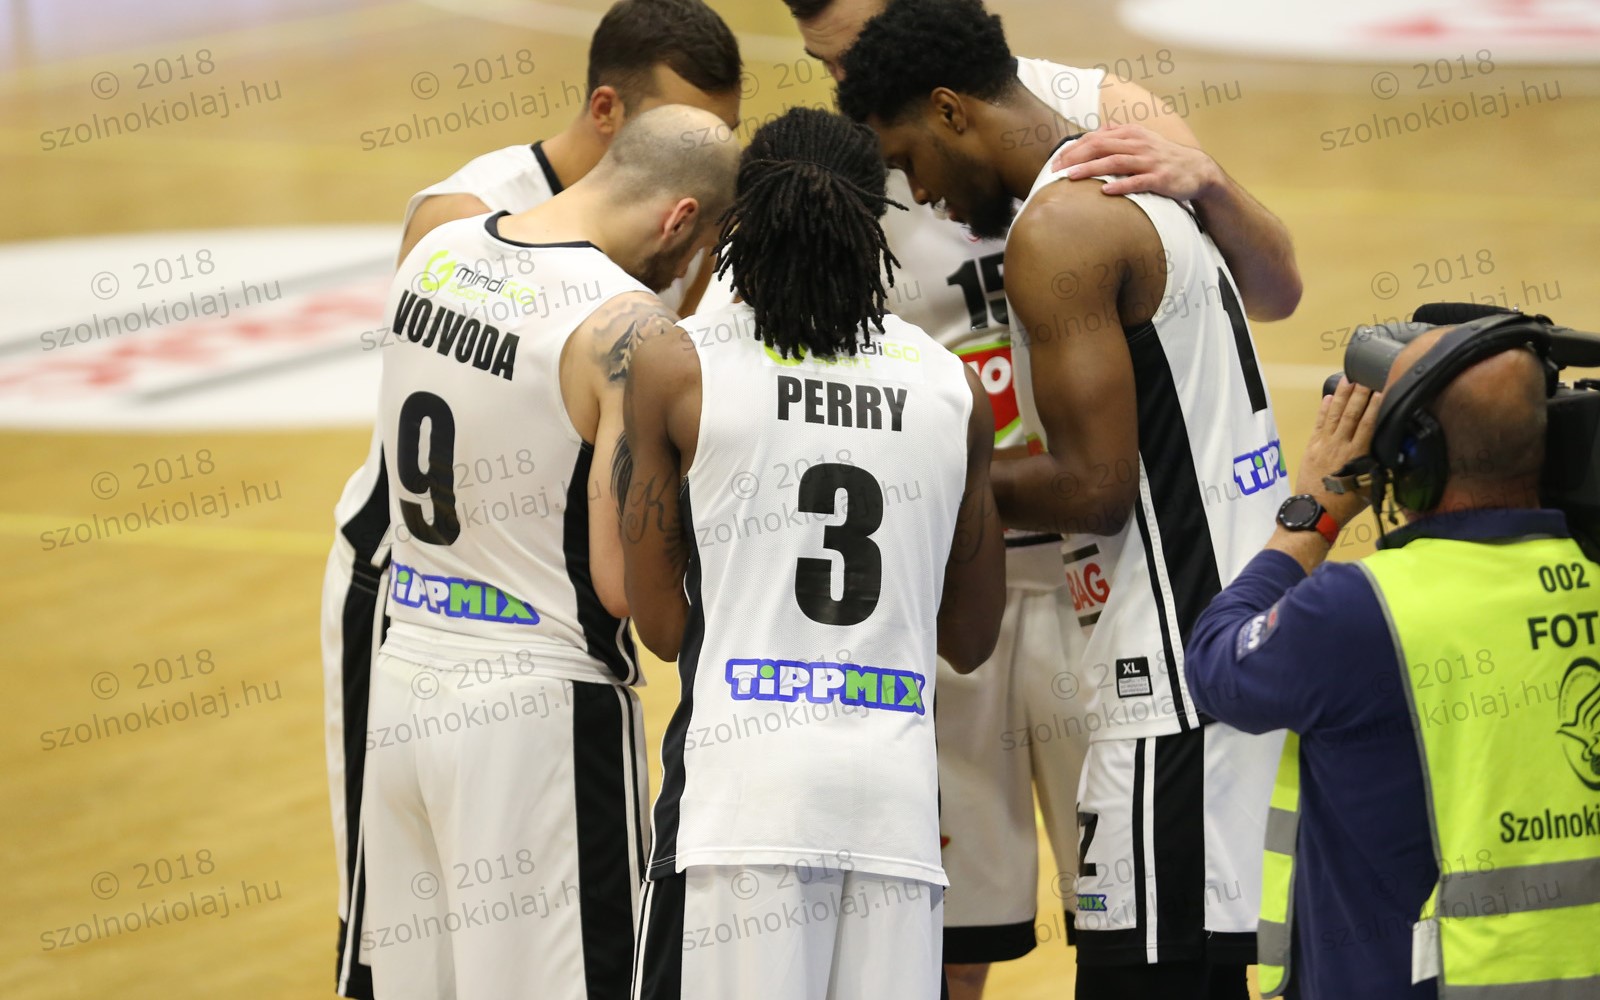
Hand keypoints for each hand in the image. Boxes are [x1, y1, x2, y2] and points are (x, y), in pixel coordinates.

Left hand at [1053, 124, 1219, 199]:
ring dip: (1091, 169)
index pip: (1096, 137)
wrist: (1196, 170)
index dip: (1074, 148)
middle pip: (1101, 146)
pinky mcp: (1160, 178)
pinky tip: (1105, 191)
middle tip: (1055, 169)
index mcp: (1131, 133)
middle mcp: (1139, 143)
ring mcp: (1150, 161)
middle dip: (1075, 157)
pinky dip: (1121, 185)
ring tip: (1072, 177)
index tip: (1056, 160)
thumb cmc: (1162, 158)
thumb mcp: (1140, 141)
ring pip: (1115, 162)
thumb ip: (1117, 138)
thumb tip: (1090, 138)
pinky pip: (1138, 181)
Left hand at [1296, 378, 1381, 524]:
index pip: (1368, 423)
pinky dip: (1324, 409)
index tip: (1381, 390)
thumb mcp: (1369, 487)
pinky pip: (1319, 423)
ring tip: (1348, 379)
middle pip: (1351, 414)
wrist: (1315, 512)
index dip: (1375, 405)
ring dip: (1342, 396)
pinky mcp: (1311, 447)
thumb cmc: (1345, 504)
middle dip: (1359, 394)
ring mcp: (1323, 444)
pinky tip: (1329, 397)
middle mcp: (1340, 445)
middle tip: (1366, 376)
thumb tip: (1393, 455)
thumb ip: (1379, 468)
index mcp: (1357, 454)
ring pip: (1334, 414)